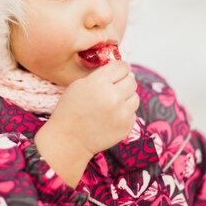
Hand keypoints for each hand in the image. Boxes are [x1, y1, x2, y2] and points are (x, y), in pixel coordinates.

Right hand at [34, 61, 138, 186]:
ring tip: (111, 104)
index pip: (122, 67)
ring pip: (135, 97)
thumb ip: (101, 75)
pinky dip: (124, 114)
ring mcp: (122, 113)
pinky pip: (132, 113)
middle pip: (131, 81)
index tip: (117, 73)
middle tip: (113, 89)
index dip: (120, 69)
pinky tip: (111, 117)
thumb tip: (120, 70)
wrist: (69, 139)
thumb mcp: (80, 84)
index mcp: (99, 82)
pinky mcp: (126, 126)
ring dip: (126, 98)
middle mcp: (113, 96)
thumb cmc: (71, 109)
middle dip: (123, 83)